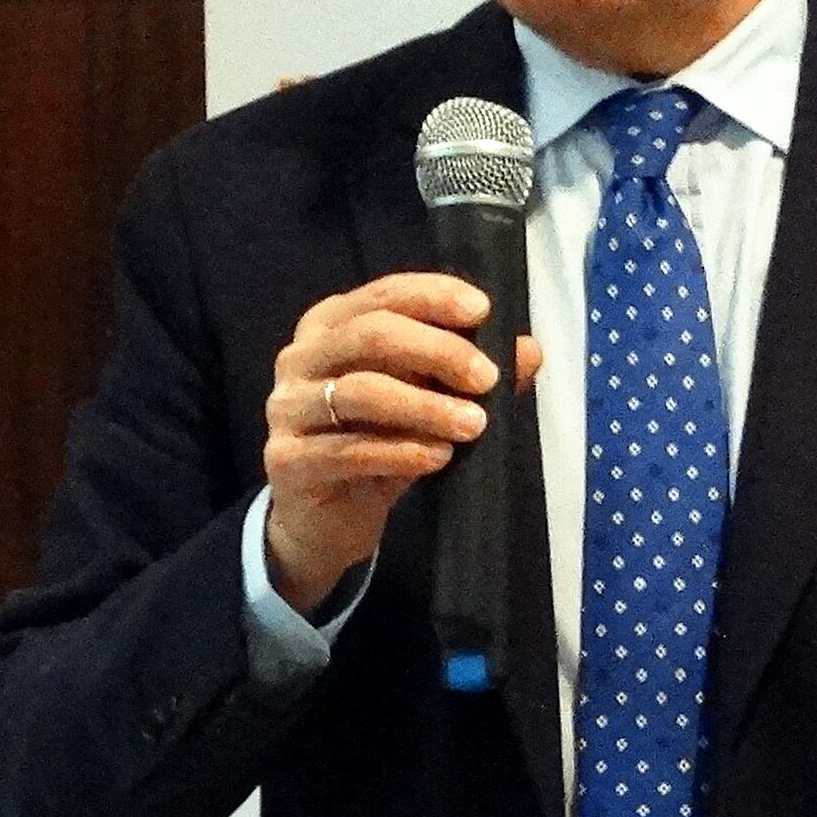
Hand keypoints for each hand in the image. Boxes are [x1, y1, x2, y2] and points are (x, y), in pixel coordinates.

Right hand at [261, 273, 540, 612]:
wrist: (325, 521)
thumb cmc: (377, 444)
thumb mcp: (426, 403)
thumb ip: (468, 374)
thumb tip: (530, 350)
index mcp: (331, 325)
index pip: (383, 294)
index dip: (433, 296)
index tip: (483, 311)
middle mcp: (301, 357)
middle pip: (370, 335)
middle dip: (436, 351)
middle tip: (486, 378)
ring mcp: (287, 408)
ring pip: (360, 392)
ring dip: (425, 406)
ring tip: (474, 424)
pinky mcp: (286, 460)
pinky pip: (347, 450)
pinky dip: (400, 450)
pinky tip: (438, 457)